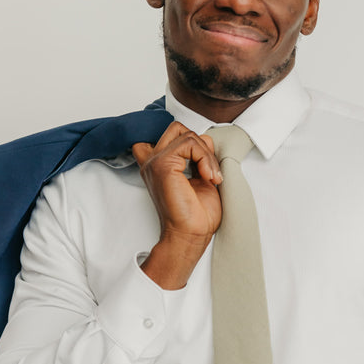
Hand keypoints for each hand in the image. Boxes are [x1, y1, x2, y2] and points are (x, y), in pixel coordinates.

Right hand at [132, 123, 222, 288]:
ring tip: (211, 177)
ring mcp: (154, 161)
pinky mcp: (162, 164)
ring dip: (207, 155)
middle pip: (178, 129)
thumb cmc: (196, 215)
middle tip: (210, 170)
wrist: (191, 235)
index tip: (205, 165)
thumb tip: (205, 140)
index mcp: (158, 165)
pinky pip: (190, 143)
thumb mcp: (200, 177)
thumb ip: (197, 157)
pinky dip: (205, 158)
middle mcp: (152, 161)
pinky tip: (208, 177)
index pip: (172, 135)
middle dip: (201, 145)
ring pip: (187, 135)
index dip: (191, 143)